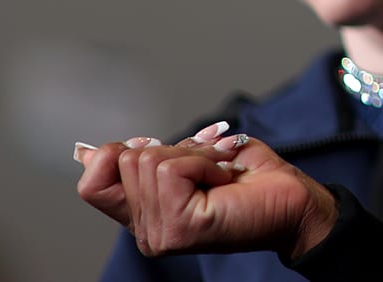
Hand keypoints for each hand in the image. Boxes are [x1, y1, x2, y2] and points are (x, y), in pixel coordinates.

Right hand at [74, 123, 338, 260]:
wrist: (296, 200)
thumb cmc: (251, 178)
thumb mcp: (189, 157)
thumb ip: (141, 158)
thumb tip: (85, 152)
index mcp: (143, 213)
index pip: (91, 184)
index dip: (115, 154)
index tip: (162, 151)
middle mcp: (145, 230)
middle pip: (127, 159)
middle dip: (176, 148)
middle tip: (211, 165)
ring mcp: (159, 234)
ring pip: (149, 161)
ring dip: (195, 154)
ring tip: (220, 174)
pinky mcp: (179, 229)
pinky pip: (173, 170)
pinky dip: (204, 161)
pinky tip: (224, 180)